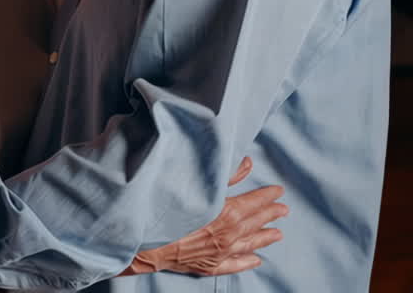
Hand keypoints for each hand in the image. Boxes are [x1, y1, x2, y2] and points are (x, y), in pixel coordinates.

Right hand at [127, 157, 288, 276]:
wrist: (145, 240)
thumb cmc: (167, 211)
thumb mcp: (196, 186)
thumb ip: (224, 176)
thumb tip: (246, 163)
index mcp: (226, 213)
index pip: (254, 202)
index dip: (267, 196)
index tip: (279, 191)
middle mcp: (228, 235)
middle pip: (254, 223)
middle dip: (270, 215)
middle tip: (283, 210)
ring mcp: (219, 253)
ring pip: (248, 245)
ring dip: (264, 238)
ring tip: (277, 234)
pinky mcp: (209, 265)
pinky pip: (233, 265)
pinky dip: (245, 262)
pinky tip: (255, 260)